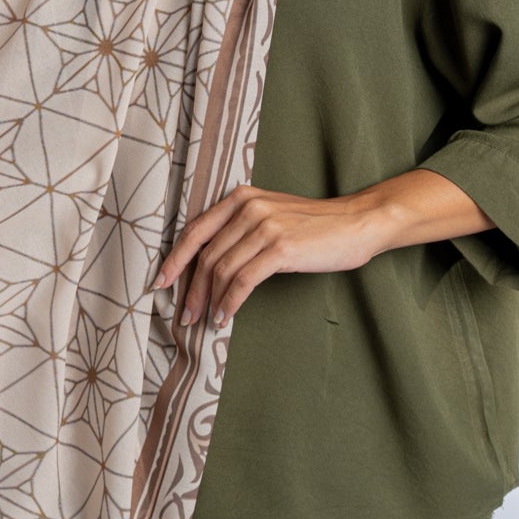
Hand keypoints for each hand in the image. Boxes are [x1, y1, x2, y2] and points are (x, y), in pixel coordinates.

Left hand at [152, 184, 380, 327]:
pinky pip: (243, 281)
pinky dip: (229, 303)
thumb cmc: (315, 225)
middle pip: (206, 255)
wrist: (357, 222)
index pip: (196, 231)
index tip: (161, 283)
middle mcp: (249, 208)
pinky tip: (226, 317)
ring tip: (205, 321)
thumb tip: (209, 264)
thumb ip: (241, 228)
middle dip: (190, 289)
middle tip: (184, 314)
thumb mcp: (272, 215)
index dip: (175, 259)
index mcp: (241, 198)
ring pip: (221, 270)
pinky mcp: (280, 249)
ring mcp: (264, 227)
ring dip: (208, 301)